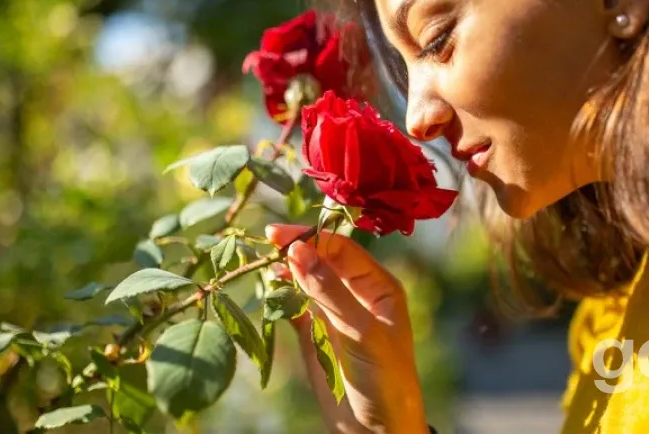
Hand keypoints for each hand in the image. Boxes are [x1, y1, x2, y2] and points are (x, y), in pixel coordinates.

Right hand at [266, 224, 428, 433]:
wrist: (376, 432)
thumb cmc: (384, 379)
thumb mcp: (360, 332)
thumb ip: (329, 291)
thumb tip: (297, 250)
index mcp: (378, 287)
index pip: (342, 249)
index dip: (312, 238)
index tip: (279, 235)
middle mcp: (357, 295)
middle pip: (322, 260)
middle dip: (296, 250)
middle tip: (265, 242)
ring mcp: (334, 314)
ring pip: (305, 281)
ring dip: (286, 272)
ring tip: (264, 267)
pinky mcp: (315, 335)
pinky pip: (294, 307)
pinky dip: (280, 298)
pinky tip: (268, 292)